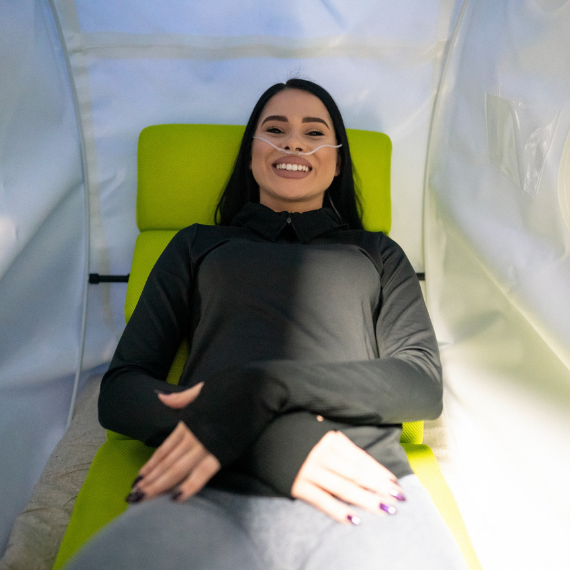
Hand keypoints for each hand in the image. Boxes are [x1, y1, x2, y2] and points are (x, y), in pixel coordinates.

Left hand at [127, 383, 219, 502]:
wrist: (255, 386)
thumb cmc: (231, 386)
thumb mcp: (202, 389)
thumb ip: (181, 398)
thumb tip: (161, 397)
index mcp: (188, 422)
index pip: (165, 448)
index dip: (151, 464)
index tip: (138, 478)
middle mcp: (193, 435)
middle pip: (167, 462)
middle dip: (150, 480)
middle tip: (133, 497)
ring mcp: (206, 444)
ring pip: (178, 468)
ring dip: (160, 484)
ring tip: (144, 499)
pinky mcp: (222, 451)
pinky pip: (203, 472)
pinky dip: (190, 485)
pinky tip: (176, 498)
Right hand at [291, 431, 404, 523]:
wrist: (258, 434)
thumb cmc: (290, 428)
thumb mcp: (315, 423)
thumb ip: (334, 435)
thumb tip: (355, 448)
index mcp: (329, 437)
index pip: (360, 458)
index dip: (378, 471)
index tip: (393, 482)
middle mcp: (322, 454)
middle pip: (357, 474)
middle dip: (379, 487)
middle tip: (398, 498)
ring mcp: (309, 470)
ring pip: (344, 488)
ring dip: (367, 500)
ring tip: (385, 509)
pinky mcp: (296, 485)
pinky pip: (322, 500)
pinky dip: (338, 511)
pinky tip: (354, 519)